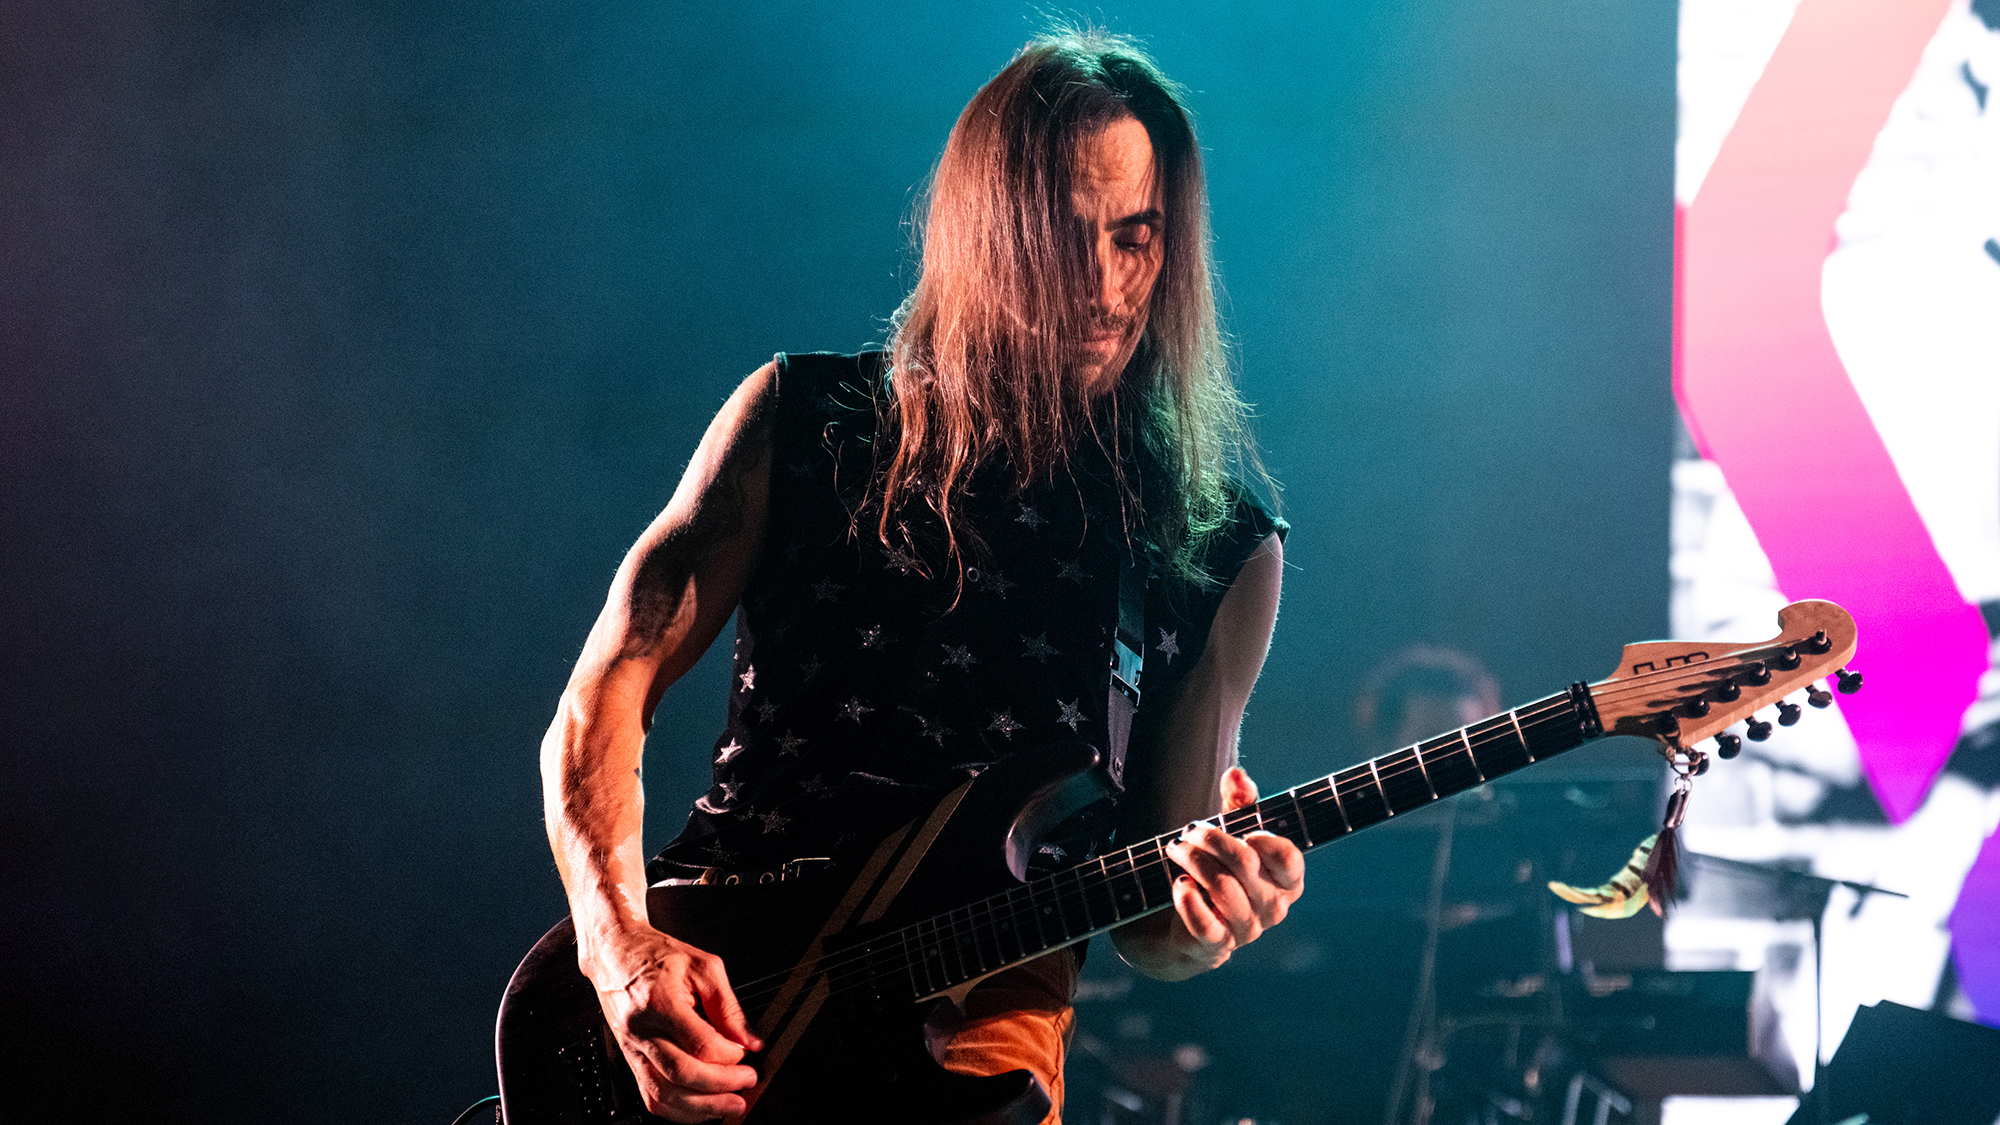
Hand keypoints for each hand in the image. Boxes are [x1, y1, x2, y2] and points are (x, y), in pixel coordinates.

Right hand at [581, 923, 764, 1122]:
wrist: (614, 954)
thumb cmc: (655, 955)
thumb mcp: (703, 966)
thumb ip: (728, 1006)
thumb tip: (749, 1040)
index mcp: (659, 1002)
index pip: (699, 1044)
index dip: (729, 1054)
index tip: (745, 1051)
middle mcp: (641, 1031)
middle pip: (681, 1074)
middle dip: (721, 1086)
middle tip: (747, 1082)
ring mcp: (632, 1050)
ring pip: (663, 1094)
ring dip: (701, 1108)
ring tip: (730, 1104)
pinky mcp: (630, 1060)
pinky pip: (651, 1097)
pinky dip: (678, 1111)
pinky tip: (702, 1107)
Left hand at [1159, 766, 1305, 972]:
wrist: (1182, 924)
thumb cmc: (1217, 869)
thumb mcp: (1231, 831)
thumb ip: (1239, 802)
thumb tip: (1236, 775)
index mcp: (1287, 881)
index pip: (1288, 858)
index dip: (1263, 840)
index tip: (1242, 829)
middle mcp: (1273, 908)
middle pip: (1245, 863)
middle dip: (1211, 838)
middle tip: (1190, 830)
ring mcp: (1247, 930)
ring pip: (1222, 888)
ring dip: (1193, 861)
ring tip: (1175, 849)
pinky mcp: (1216, 947)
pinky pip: (1205, 924)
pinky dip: (1188, 901)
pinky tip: (1179, 885)